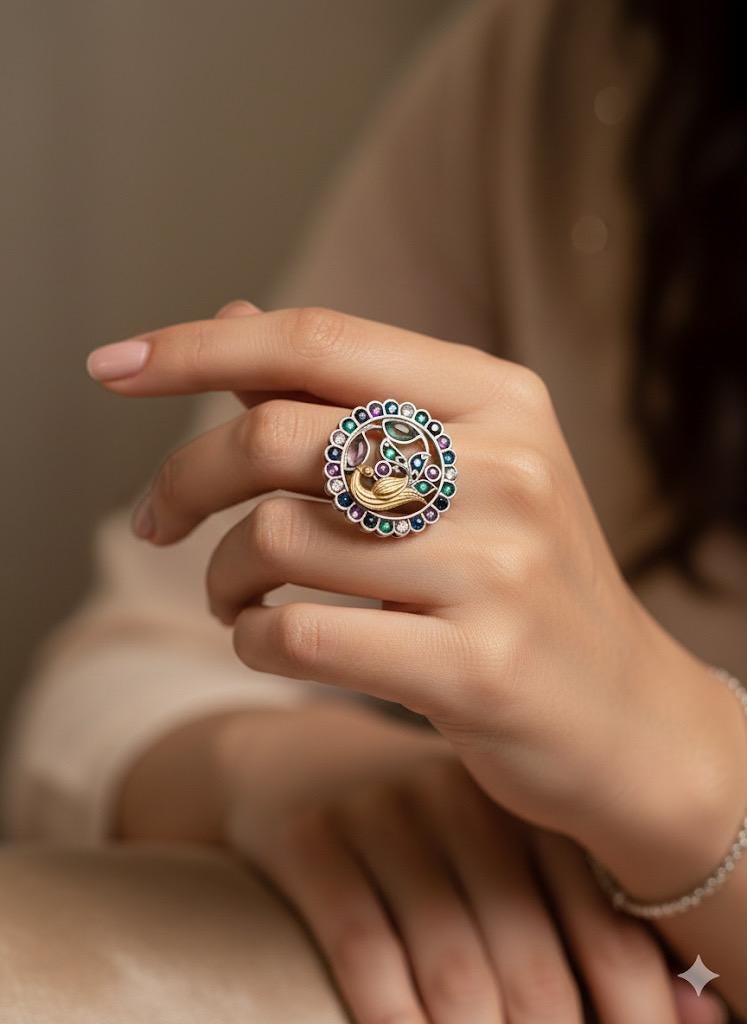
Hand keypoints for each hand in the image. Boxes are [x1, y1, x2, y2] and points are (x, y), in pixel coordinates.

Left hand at [89, 303, 746, 898]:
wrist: (629, 721)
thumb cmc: (525, 587)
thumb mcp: (462, 473)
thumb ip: (347, 400)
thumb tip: (233, 316)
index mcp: (498, 399)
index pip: (317, 339)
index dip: (198, 345)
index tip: (111, 367)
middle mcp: (505, 468)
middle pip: (276, 436)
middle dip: (184, 481)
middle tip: (156, 522)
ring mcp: (498, 568)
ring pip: (276, 539)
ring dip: (221, 578)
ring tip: (234, 600)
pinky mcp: (477, 667)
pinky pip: (299, 632)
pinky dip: (251, 639)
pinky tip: (268, 642)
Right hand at [118, 702, 725, 1023]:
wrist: (297, 763)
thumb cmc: (428, 834)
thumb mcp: (508, 858)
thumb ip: (589, 929)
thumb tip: (704, 1020)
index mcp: (534, 807)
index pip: (610, 935)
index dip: (632, 1020)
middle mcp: (466, 799)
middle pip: (532, 962)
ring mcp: (387, 811)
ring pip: (451, 960)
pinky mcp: (313, 832)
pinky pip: (360, 937)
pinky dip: (387, 1007)